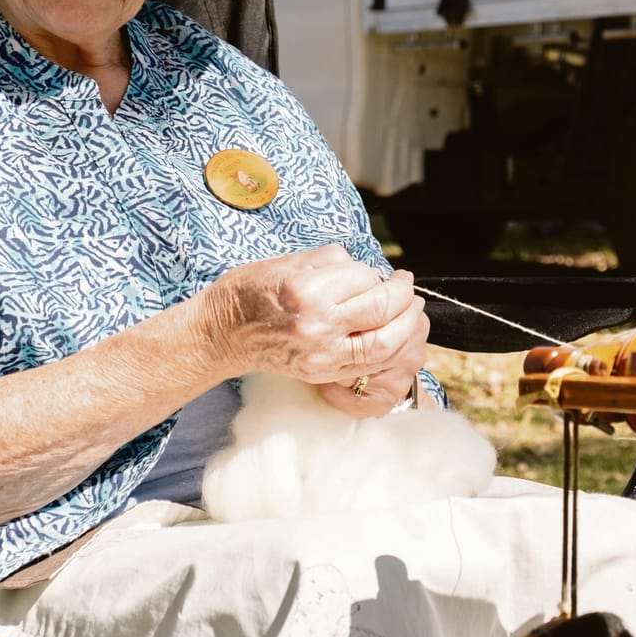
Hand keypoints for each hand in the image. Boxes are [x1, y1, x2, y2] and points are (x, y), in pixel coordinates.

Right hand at [199, 245, 428, 406]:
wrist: (223, 333)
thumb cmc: (252, 290)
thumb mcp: (289, 262)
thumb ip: (334, 263)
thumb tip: (369, 271)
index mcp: (308, 293)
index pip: (365, 279)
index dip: (377, 273)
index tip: (379, 271)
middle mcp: (318, 327)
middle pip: (383, 312)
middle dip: (403, 296)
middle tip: (407, 285)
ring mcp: (322, 356)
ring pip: (385, 345)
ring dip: (407, 325)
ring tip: (412, 309)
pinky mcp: (322, 373)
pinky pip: (369, 366)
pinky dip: (391, 350)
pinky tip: (396, 334)